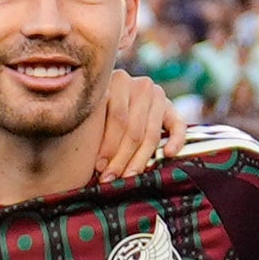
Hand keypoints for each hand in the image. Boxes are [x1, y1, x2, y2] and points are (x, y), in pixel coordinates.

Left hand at [86, 66, 184, 183]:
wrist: (123, 98)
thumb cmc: (100, 112)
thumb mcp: (95, 111)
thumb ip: (92, 124)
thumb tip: (80, 159)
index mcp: (118, 81)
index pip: (118, 119)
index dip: (108, 147)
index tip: (99, 168)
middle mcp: (140, 85)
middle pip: (134, 130)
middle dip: (121, 158)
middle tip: (111, 178)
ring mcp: (158, 95)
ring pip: (151, 134)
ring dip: (140, 160)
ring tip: (129, 177)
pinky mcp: (171, 107)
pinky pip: (178, 125)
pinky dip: (175, 140)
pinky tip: (167, 154)